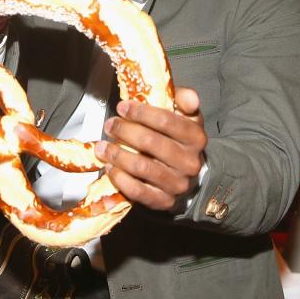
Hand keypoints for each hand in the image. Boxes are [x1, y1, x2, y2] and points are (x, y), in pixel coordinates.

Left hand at [96, 87, 206, 211]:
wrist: (185, 174)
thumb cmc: (178, 139)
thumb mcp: (185, 116)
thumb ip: (183, 100)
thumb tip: (189, 97)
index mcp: (196, 137)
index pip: (166, 121)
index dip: (141, 112)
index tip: (122, 107)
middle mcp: (190, 162)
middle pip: (150, 142)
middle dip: (125, 131)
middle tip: (110, 125)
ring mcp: (177, 184)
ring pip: (142, 167)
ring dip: (117, 155)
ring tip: (103, 147)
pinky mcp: (164, 201)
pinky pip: (137, 191)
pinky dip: (120, 179)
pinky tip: (111, 168)